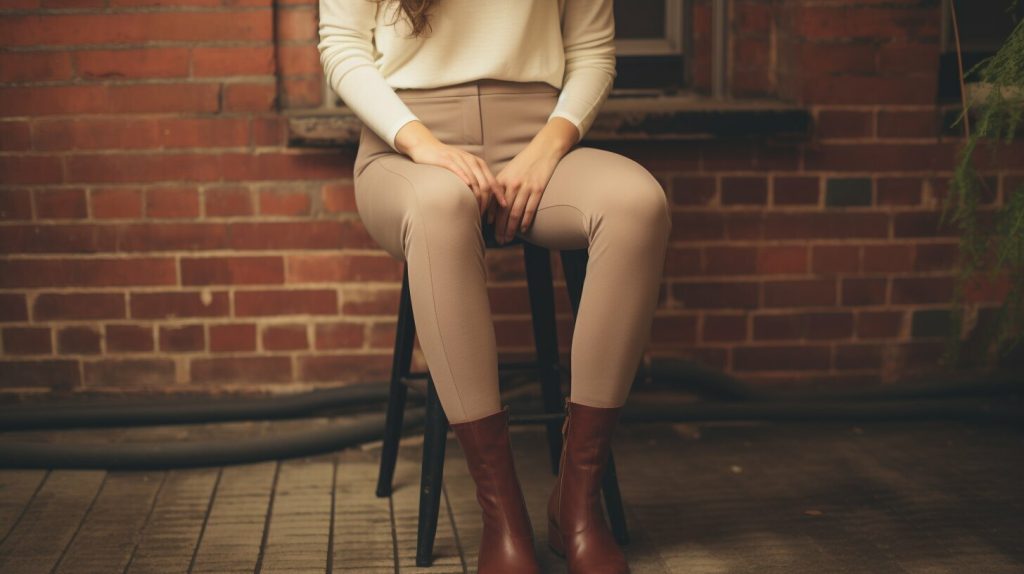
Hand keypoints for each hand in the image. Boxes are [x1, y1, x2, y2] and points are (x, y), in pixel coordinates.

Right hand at [394, 120, 506, 214]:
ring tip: (477, 209)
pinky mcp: (446, 159)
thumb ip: (474, 179)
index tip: (505, 205)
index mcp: (478, 163)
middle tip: (484, 213)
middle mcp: (471, 160)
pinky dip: (464, 178)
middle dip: (487, 200)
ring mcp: (459, 159)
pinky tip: (467, 187)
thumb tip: (483, 197)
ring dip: (476, 195)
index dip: (499, 193)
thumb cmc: (445, 161)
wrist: (426, 146)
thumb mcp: (463, 168)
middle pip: (484, 182)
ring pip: (473, 179)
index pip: (493, 180)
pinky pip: (458, 169)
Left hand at [491, 118, 577, 243]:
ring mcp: (525, 187)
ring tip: (508, 239)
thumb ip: (499, 188)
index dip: (490, 219)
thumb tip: (492, 207)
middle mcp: (511, 184)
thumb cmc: (524, 162)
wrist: (543, 149)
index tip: (488, 230)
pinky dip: (525, 221)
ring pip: (515, 213)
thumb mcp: (508, 172)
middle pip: (503, 212)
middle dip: (499, 228)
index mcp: (501, 180)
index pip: (493, 204)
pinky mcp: (538, 188)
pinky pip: (530, 209)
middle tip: (498, 240)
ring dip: (511, 229)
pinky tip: (522, 230)